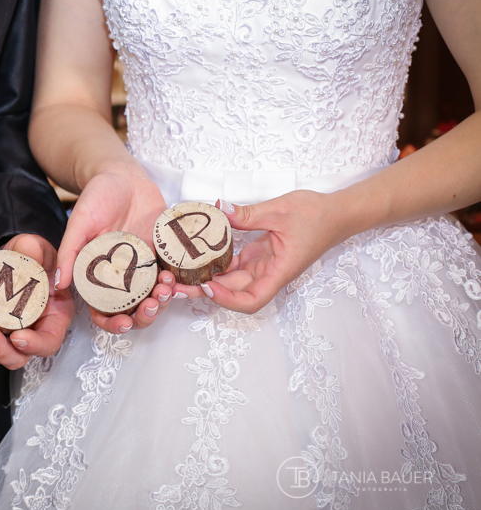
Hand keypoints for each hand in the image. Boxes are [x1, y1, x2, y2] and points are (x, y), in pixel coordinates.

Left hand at [0, 234, 74, 368]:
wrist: (13, 257)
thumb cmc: (33, 257)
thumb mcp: (37, 248)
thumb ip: (35, 249)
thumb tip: (29, 248)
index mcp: (53, 316)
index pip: (48, 341)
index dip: (35, 344)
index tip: (17, 337)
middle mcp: (32, 331)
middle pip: (17, 356)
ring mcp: (9, 333)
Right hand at [56, 164, 177, 333]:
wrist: (123, 176)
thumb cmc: (97, 197)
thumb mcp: (80, 222)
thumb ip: (70, 251)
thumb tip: (58, 282)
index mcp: (99, 276)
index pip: (104, 310)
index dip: (113, 323)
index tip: (124, 322)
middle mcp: (123, 277)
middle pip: (135, 310)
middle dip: (145, 315)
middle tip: (153, 304)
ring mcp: (146, 266)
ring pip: (158, 296)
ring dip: (165, 299)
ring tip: (168, 286)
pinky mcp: (165, 253)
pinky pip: (176, 274)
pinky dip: (182, 281)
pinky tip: (185, 279)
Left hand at [185, 193, 348, 312]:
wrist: (336, 213)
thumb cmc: (317, 216)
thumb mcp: (280, 210)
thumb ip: (248, 213)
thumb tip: (220, 209)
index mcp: (279, 271)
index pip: (252, 300)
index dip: (227, 300)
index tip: (208, 287)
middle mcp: (268, 273)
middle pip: (233, 292)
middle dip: (204, 291)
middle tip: (173, 283)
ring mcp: (262, 266)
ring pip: (230, 279)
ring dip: (205, 278)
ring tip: (178, 271)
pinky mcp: (258, 256)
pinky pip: (233, 264)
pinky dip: (215, 261)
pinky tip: (195, 254)